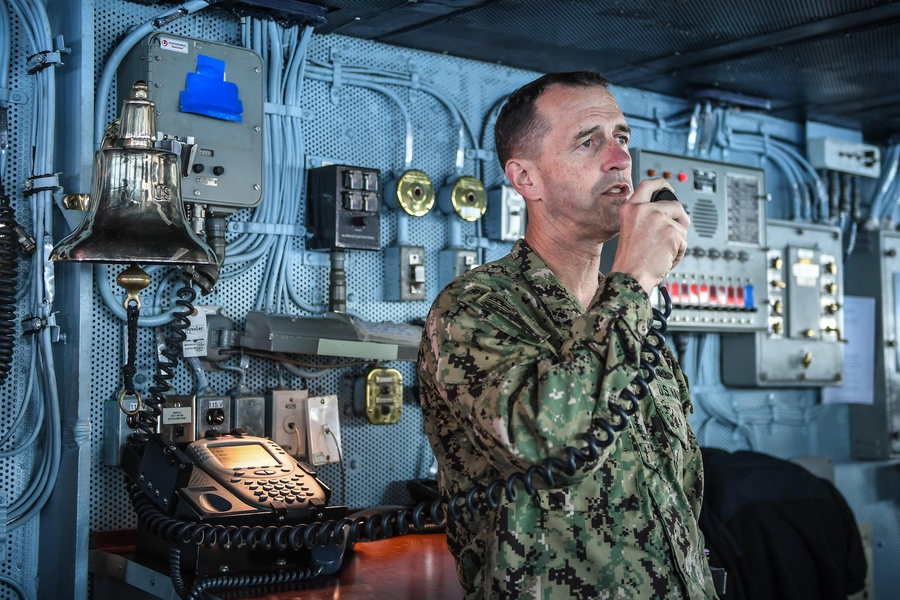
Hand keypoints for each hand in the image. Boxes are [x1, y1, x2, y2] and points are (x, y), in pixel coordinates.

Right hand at [610, 179, 689, 294]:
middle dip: (680, 219)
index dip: (661, 184)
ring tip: (662, 253)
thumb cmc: (629, 261)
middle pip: (675, 205)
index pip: (648, 185)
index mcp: (630, 208)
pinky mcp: (672, 232)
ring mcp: (659, 219)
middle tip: (675, 233)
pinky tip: (666, 259)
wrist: (630, 277)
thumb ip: (645, 217)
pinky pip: (684, 241)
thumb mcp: (630, 230)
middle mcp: (644, 209)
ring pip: (682, 225)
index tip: (669, 187)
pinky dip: (679, 252)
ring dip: (678, 240)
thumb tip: (668, 213)